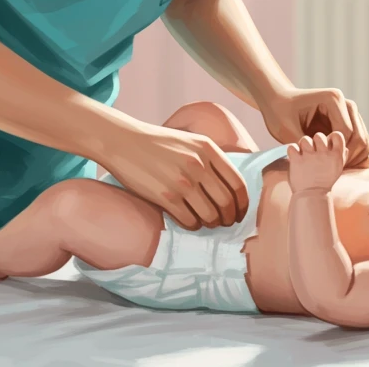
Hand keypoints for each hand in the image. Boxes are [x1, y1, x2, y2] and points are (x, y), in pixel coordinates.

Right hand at [98, 122, 248, 230]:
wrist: (125, 142)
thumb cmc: (158, 143)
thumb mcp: (191, 141)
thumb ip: (210, 158)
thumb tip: (229, 186)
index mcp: (208, 149)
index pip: (238, 183)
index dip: (243, 203)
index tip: (240, 212)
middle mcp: (198, 165)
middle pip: (226, 203)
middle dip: (229, 218)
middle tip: (225, 223)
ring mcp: (182, 182)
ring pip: (210, 215)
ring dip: (211, 224)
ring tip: (207, 223)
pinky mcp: (166, 197)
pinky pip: (189, 221)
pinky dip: (193, 226)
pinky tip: (190, 222)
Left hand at [261, 87, 368, 168]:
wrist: (277, 100)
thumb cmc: (279, 113)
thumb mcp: (287, 130)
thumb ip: (304, 146)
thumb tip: (319, 163)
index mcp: (333, 100)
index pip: (347, 134)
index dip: (338, 155)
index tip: (325, 167)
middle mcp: (344, 102)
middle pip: (359, 137)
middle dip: (349, 158)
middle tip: (335, 172)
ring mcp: (347, 110)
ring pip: (363, 139)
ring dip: (354, 157)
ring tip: (338, 170)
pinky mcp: (346, 118)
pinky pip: (358, 139)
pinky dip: (353, 154)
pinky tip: (341, 164)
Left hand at [287, 132, 347, 192]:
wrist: (312, 197)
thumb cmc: (325, 183)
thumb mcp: (337, 170)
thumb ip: (341, 157)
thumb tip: (344, 147)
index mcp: (336, 156)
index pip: (338, 135)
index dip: (331, 137)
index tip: (327, 144)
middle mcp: (324, 154)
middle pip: (319, 135)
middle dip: (315, 142)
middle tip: (312, 151)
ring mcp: (310, 157)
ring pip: (305, 139)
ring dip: (303, 146)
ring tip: (303, 155)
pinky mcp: (297, 160)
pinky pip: (292, 146)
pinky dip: (292, 150)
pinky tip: (295, 157)